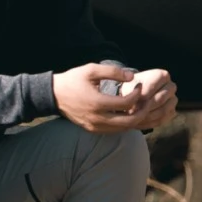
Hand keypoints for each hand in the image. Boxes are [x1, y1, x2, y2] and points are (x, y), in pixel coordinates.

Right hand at [52, 62, 173, 132]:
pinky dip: (125, 124)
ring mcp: (95, 127)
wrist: (54, 96)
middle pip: (130, 121)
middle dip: (143, 111)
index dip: (138, 94)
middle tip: (146, 100)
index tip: (139, 85)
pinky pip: (115, 131)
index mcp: (97, 102)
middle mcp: (97, 118)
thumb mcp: (91, 70)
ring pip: (124, 129)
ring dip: (136, 119)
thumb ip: (113, 72)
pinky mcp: (93, 130)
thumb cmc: (73, 80)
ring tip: (139, 106)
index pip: (127, 103)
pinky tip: (129, 113)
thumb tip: (132, 77)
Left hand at [123, 68, 177, 130]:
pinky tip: (139, 123)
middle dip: (145, 108)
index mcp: (163, 75)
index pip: (152, 86)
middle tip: (132, 114)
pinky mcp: (172, 112)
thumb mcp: (130, 87)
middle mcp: (171, 86)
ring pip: (162, 111)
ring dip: (147, 117)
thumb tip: (135, 108)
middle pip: (159, 100)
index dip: (141, 96)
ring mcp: (173, 100)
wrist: (136, 94)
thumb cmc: (133, 88)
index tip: (130, 103)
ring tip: (134, 120)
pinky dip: (149, 123)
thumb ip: (133, 94)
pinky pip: (162, 120)